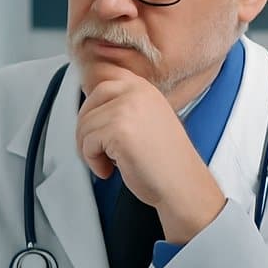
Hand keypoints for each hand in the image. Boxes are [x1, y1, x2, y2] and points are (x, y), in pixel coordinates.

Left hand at [74, 69, 224, 242]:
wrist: (182, 185)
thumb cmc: (166, 162)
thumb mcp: (146, 120)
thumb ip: (124, 108)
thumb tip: (90, 110)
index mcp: (143, 88)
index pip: (103, 82)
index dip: (92, 106)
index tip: (94, 126)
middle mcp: (136, 92)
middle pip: (89, 103)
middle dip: (86, 130)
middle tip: (96, 150)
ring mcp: (127, 108)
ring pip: (85, 126)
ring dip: (90, 150)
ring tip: (109, 163)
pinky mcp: (118, 129)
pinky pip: (88, 143)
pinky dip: (93, 162)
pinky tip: (110, 169)